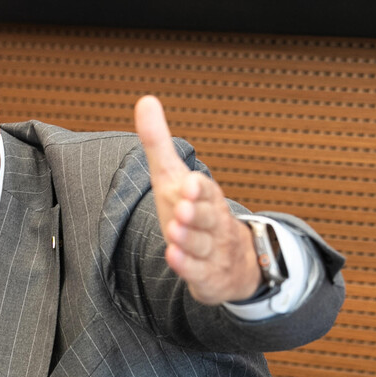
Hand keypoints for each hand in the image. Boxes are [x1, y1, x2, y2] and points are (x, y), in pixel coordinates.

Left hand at [134, 96, 259, 303]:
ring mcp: (212, 251)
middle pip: (208, 217)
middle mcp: (213, 223)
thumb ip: (158, 142)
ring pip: (203, 245)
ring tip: (174, 230)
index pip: (206, 190)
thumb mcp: (172, 177)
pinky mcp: (207, 276)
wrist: (230, 260)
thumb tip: (145, 99)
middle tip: (182, 206)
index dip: (198, 188)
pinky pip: (199, 272)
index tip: (188, 182)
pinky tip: (173, 257)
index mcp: (206, 197)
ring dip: (189, 238)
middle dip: (196, 212)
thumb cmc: (193, 211)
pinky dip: (187, 266)